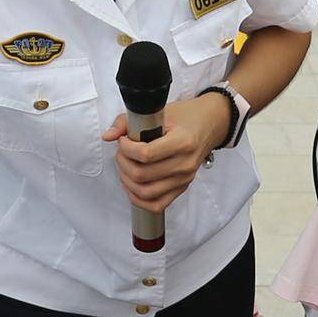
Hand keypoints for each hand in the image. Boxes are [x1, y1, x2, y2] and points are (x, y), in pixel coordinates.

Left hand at [104, 95, 223, 209]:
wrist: (209, 125)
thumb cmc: (185, 117)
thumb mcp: (158, 112)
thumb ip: (128, 122)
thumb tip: (109, 136)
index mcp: (182, 142)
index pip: (146, 155)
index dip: (127, 149)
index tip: (123, 141)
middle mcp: (185, 164)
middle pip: (142, 175)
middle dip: (123, 163)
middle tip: (122, 152)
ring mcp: (184, 179)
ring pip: (145, 192)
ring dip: (127, 181)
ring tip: (125, 167)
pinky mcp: (181, 188)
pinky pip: (156, 204)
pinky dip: (139, 199)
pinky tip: (131, 186)